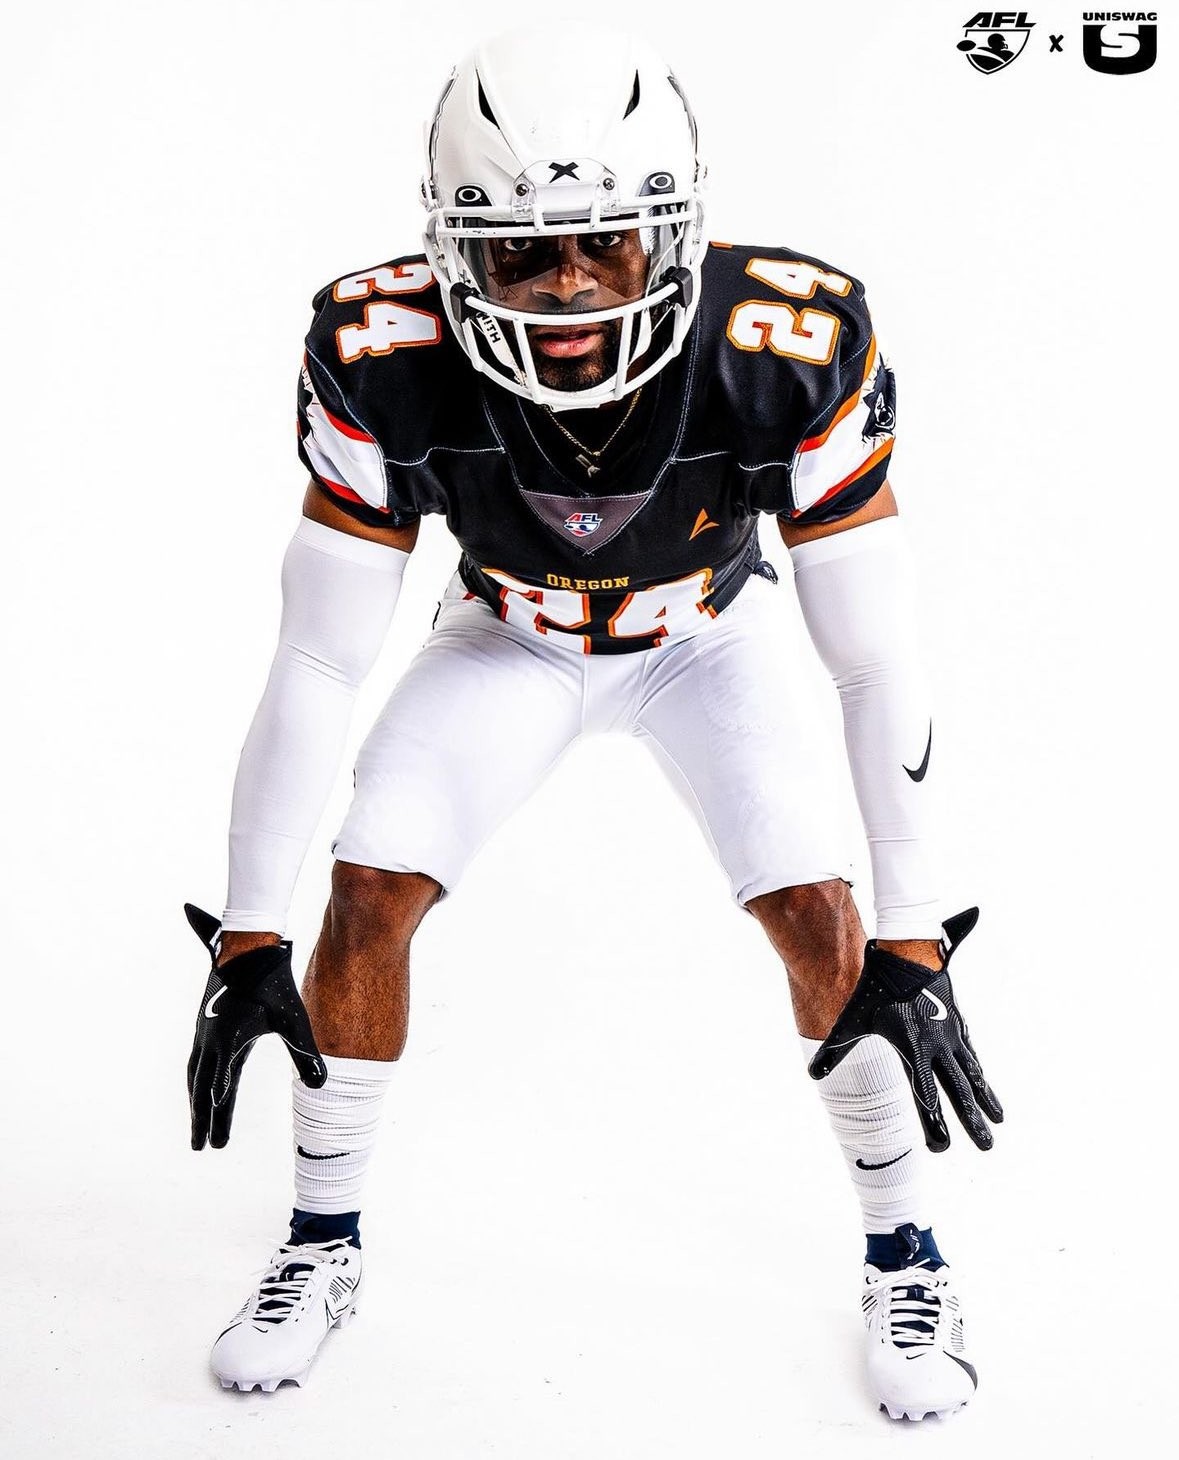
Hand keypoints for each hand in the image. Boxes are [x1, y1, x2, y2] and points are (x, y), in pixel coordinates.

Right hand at [184, 903, 325, 1149]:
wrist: (249, 949)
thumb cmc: (274, 985)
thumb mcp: (294, 1021)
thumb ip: (305, 1055)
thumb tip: (322, 1086)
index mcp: (228, 1042)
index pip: (221, 1087)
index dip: (219, 1115)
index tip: (216, 1142)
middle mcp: (210, 1040)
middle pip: (202, 1089)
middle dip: (203, 1120)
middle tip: (204, 1149)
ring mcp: (204, 1033)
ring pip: (195, 1077)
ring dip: (197, 1104)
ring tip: (200, 1128)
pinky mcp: (205, 1026)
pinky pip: (197, 1062)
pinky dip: (197, 1083)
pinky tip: (202, 1091)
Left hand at [808, 908, 1002, 1151]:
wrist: (905, 953)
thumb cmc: (874, 989)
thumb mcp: (852, 1020)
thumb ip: (836, 1050)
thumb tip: (814, 1074)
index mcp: (911, 1049)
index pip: (925, 1095)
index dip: (933, 1123)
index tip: (939, 1147)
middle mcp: (936, 1045)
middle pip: (958, 1091)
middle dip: (971, 1121)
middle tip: (985, 1147)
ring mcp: (951, 1034)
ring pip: (972, 1074)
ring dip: (985, 1099)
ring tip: (998, 1122)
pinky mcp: (957, 1023)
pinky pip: (971, 1055)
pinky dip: (981, 1074)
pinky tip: (987, 1087)